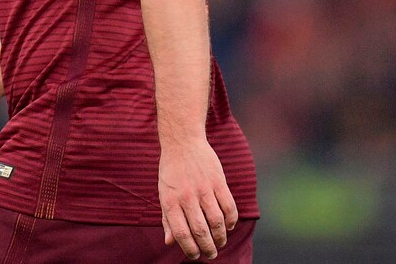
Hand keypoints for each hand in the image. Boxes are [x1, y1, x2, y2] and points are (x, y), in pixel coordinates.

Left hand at [160, 139, 238, 259]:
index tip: (195, 256)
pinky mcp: (218, 181)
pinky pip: (228, 205)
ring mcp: (204, 188)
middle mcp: (187, 197)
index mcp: (171, 202)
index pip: (182, 233)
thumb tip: (170, 242)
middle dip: (207, 247)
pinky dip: (231, 219)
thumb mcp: (164, 194)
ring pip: (216, 220)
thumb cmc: (171, 171)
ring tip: (221, 243)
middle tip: (211, 254)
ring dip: (220, 236)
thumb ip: (167, 219)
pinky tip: (229, 225)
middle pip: (200, 230)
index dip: (190, 249)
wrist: (183, 142)